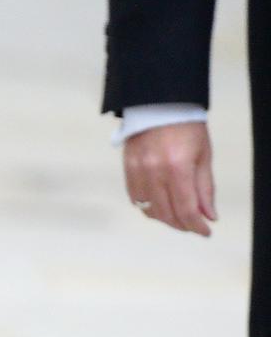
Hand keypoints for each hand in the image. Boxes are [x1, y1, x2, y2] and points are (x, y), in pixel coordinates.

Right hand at [122, 119, 214, 235]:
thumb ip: (205, 188)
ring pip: (149, 209)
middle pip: (166, 213)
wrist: (159, 104)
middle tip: (194, 225)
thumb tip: (209, 215)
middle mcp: (155, 171)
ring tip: (178, 216)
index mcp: (178, 167)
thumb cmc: (186, 127)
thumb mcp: (203, 156)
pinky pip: (135, 198)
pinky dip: (148, 207)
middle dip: (182, 224)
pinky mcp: (127, 168)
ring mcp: (137, 170)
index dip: (197, 225)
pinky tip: (160, 205)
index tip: (205, 232)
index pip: (187, 208)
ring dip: (165, 218)